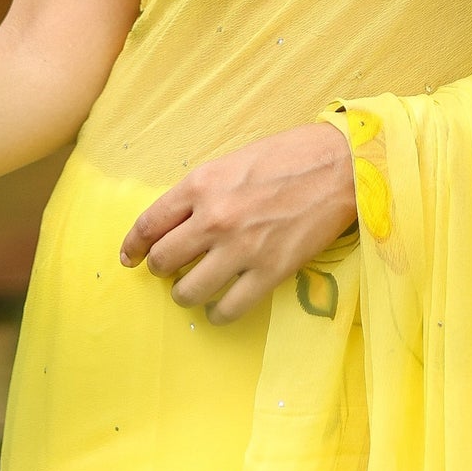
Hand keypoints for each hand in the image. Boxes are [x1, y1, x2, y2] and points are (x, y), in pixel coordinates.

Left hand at [119, 122, 356, 324]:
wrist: (341, 167)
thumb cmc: (288, 157)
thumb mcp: (232, 162)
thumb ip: (201, 191)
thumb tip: (176, 221)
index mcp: (201, 184)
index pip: (150, 224)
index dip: (133, 246)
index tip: (130, 257)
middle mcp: (214, 218)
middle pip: (164, 261)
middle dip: (161, 269)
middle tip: (170, 270)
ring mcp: (241, 249)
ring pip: (188, 291)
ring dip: (186, 294)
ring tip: (195, 289)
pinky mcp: (270, 272)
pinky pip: (228, 309)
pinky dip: (218, 313)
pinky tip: (220, 306)